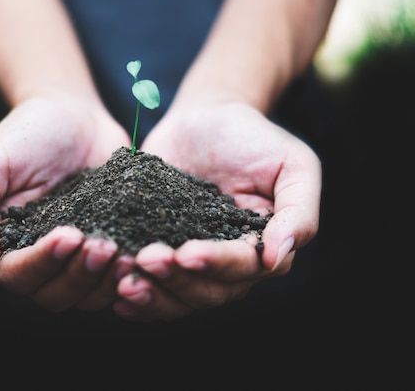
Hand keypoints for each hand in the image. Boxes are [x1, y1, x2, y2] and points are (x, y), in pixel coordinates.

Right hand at [0, 96, 133, 310]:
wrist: (74, 114)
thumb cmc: (26, 134)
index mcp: (6, 245)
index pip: (16, 276)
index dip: (42, 264)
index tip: (69, 234)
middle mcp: (42, 259)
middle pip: (54, 295)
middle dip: (80, 275)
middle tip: (104, 245)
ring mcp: (78, 258)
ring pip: (87, 295)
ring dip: (106, 281)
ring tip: (126, 252)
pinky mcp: (111, 247)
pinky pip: (118, 278)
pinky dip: (129, 274)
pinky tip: (143, 254)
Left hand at [113, 100, 320, 320]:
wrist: (205, 117)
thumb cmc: (253, 137)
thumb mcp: (293, 164)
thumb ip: (298, 211)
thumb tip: (279, 257)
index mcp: (261, 247)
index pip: (242, 269)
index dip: (215, 265)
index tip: (186, 253)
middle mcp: (228, 263)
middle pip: (207, 292)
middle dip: (176, 281)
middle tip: (146, 259)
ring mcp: (191, 260)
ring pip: (178, 298)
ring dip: (152, 295)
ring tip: (124, 280)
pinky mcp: (161, 250)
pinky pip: (152, 286)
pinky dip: (136, 296)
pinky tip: (115, 291)